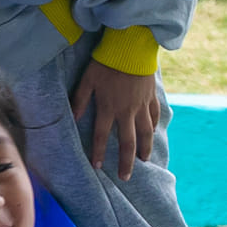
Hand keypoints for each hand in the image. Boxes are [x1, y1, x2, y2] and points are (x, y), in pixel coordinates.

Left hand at [71, 60, 157, 179]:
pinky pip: (154, 116)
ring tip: (144, 161)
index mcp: (108, 108)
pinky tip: (153, 133)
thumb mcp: (87, 80)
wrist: (131, 48)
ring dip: (144, 149)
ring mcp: (141, 105)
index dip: (98, 153)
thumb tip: (71, 117)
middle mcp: (126, 111)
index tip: (98, 168)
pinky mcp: (151, 97)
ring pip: (145, 133)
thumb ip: (79, 100)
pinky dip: (154, 127)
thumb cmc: (105, 63)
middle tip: (126, 177)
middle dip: (126, 162)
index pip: (101, 136)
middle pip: (127, 142)